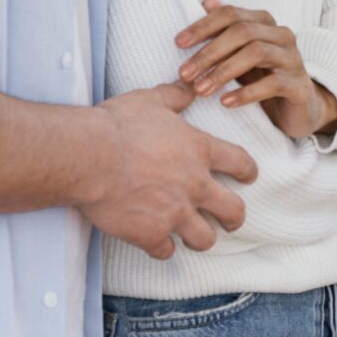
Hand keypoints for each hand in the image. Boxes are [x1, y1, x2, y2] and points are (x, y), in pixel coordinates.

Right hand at [83, 83, 258, 258]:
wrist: (87, 157)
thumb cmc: (118, 125)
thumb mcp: (149, 101)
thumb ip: (174, 96)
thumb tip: (189, 86)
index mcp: (199, 151)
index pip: (240, 163)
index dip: (248, 172)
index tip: (249, 178)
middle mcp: (194, 185)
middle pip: (233, 210)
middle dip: (234, 218)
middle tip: (230, 220)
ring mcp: (174, 213)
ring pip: (204, 238)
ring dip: (201, 238)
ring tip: (195, 237)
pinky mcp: (150, 233)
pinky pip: (165, 251)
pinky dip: (162, 248)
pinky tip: (157, 243)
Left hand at [175, 0, 336, 139]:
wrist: (299, 109)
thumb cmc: (265, 78)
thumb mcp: (241, 54)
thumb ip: (225, 30)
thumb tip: (206, 1)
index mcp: (265, 23)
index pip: (231, 13)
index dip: (203, 26)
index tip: (178, 43)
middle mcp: (282, 34)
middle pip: (242, 31)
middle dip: (209, 52)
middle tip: (184, 73)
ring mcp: (293, 58)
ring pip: (256, 53)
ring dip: (223, 71)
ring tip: (201, 89)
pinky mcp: (299, 85)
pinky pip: (272, 84)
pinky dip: (246, 93)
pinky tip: (225, 102)